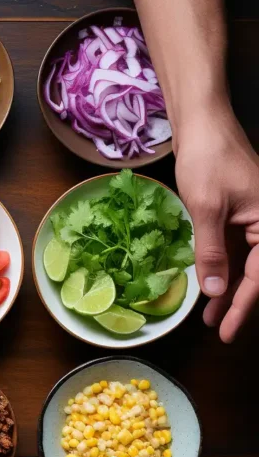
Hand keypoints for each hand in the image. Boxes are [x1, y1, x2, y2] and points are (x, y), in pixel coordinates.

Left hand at [174, 109, 258, 342]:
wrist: (202, 124)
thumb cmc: (208, 161)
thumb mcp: (206, 210)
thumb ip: (211, 253)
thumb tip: (215, 293)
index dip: (243, 306)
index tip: (226, 331)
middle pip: (256, 272)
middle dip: (237, 302)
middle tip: (218, 329)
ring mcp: (254, 218)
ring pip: (244, 263)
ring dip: (227, 288)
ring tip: (209, 317)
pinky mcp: (238, 214)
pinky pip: (233, 248)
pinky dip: (220, 267)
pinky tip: (207, 285)